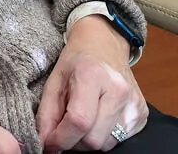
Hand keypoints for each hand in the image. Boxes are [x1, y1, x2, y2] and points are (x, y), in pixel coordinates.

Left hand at [37, 16, 147, 151]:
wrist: (104, 43)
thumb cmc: (77, 59)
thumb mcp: (55, 80)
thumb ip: (47, 113)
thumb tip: (45, 142)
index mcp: (93, 75)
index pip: (79, 121)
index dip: (61, 138)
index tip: (50, 143)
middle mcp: (118, 90)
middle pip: (94, 139)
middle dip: (74, 141)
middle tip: (65, 130)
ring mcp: (134, 103)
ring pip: (107, 144)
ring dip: (89, 140)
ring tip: (82, 120)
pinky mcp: (143, 114)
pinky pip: (120, 140)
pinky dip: (104, 136)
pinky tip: (97, 117)